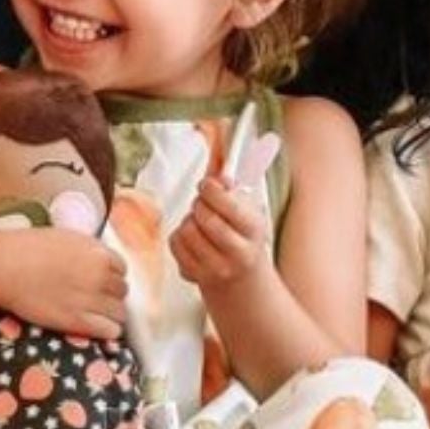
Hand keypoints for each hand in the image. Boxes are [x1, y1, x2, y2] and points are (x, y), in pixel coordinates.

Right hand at [0, 229, 127, 339]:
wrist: (1, 268)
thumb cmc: (25, 249)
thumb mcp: (63, 238)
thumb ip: (86, 248)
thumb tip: (96, 256)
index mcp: (98, 252)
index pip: (122, 269)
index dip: (109, 276)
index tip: (96, 282)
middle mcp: (100, 275)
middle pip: (122, 291)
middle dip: (109, 295)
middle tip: (91, 300)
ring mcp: (91, 298)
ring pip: (120, 313)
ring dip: (109, 315)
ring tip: (93, 316)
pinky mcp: (79, 320)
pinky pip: (111, 331)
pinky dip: (107, 331)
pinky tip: (94, 329)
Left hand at [169, 174, 272, 293]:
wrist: (243, 280)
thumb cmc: (243, 238)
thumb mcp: (246, 209)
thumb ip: (229, 182)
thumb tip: (219, 147)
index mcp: (254, 229)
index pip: (227, 203)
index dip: (211, 189)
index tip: (207, 185)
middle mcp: (238, 251)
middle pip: (204, 216)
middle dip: (199, 205)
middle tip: (203, 205)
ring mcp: (217, 267)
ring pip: (187, 229)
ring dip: (189, 220)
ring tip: (199, 223)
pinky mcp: (196, 276)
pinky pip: (175, 243)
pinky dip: (179, 236)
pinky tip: (192, 239)